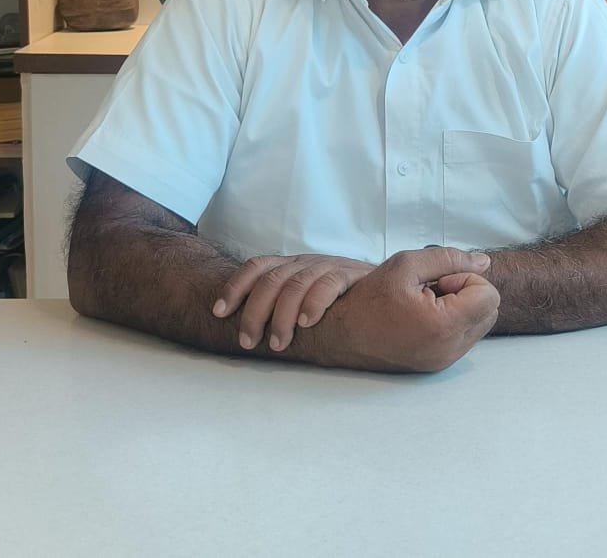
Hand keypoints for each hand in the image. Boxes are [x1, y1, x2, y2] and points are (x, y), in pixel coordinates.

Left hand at [212, 254, 375, 351]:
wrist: (387, 287)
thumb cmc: (339, 301)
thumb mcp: (305, 296)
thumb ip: (281, 303)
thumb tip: (245, 328)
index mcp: (291, 265)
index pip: (256, 267)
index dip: (234, 287)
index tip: (219, 313)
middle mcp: (306, 262)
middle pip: (271, 280)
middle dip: (254, 312)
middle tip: (249, 342)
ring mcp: (328, 266)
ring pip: (295, 283)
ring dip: (282, 316)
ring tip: (278, 343)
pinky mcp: (350, 274)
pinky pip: (328, 283)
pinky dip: (314, 302)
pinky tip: (308, 322)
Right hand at [320, 247, 499, 372]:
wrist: (340, 333)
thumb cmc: (369, 297)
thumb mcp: (407, 264)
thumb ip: (450, 258)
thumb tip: (484, 262)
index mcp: (442, 325)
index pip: (489, 295)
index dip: (465, 279)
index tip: (437, 281)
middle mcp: (447, 350)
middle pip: (489, 311)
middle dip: (466, 293)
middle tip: (432, 290)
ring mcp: (443, 361)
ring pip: (479, 324)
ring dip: (460, 307)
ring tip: (426, 302)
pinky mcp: (438, 365)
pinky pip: (464, 337)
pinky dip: (452, 321)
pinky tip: (424, 316)